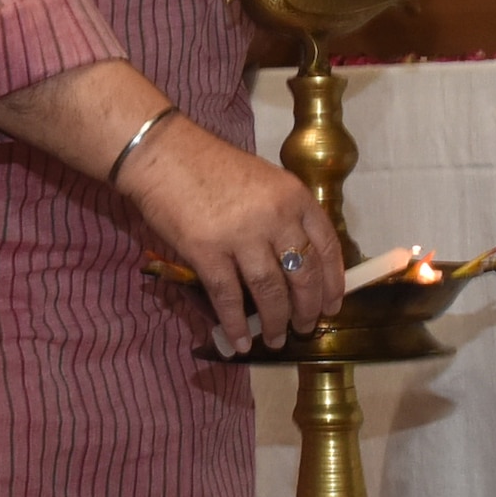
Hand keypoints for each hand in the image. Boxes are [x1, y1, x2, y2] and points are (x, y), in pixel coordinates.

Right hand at [125, 121, 340, 354]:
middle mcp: (275, 216)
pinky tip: (239, 341)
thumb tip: (296, 260)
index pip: (326, 245)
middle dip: (307, 308)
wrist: (163, 154)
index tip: (333, 303)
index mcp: (293, 196)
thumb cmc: (211, 165)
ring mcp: (242, 235)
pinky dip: (236, 324)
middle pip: (303, 274)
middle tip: (306, 327)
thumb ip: (283, 214)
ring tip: (275, 339)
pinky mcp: (208, 252)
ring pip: (270, 291)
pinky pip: (229, 297)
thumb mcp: (263, 181)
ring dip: (275, 321)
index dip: (333, 281)